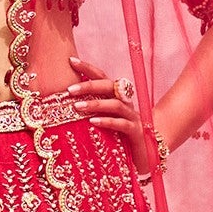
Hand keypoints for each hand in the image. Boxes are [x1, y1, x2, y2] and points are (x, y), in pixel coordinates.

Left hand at [67, 57, 158, 177]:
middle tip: (69, 90)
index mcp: (116, 96)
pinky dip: (107, 122)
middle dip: (88, 85)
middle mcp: (125, 102)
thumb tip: (65, 102)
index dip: (87, 67)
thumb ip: (90, 109)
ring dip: (96, 104)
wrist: (148, 150)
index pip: (102, 76)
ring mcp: (132, 116)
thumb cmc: (120, 134)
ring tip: (78, 107)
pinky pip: (121, 124)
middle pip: (109, 86)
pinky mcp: (136, 132)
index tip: (71, 60)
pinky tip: (93, 122)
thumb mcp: (104, 119)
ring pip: (115, 105)